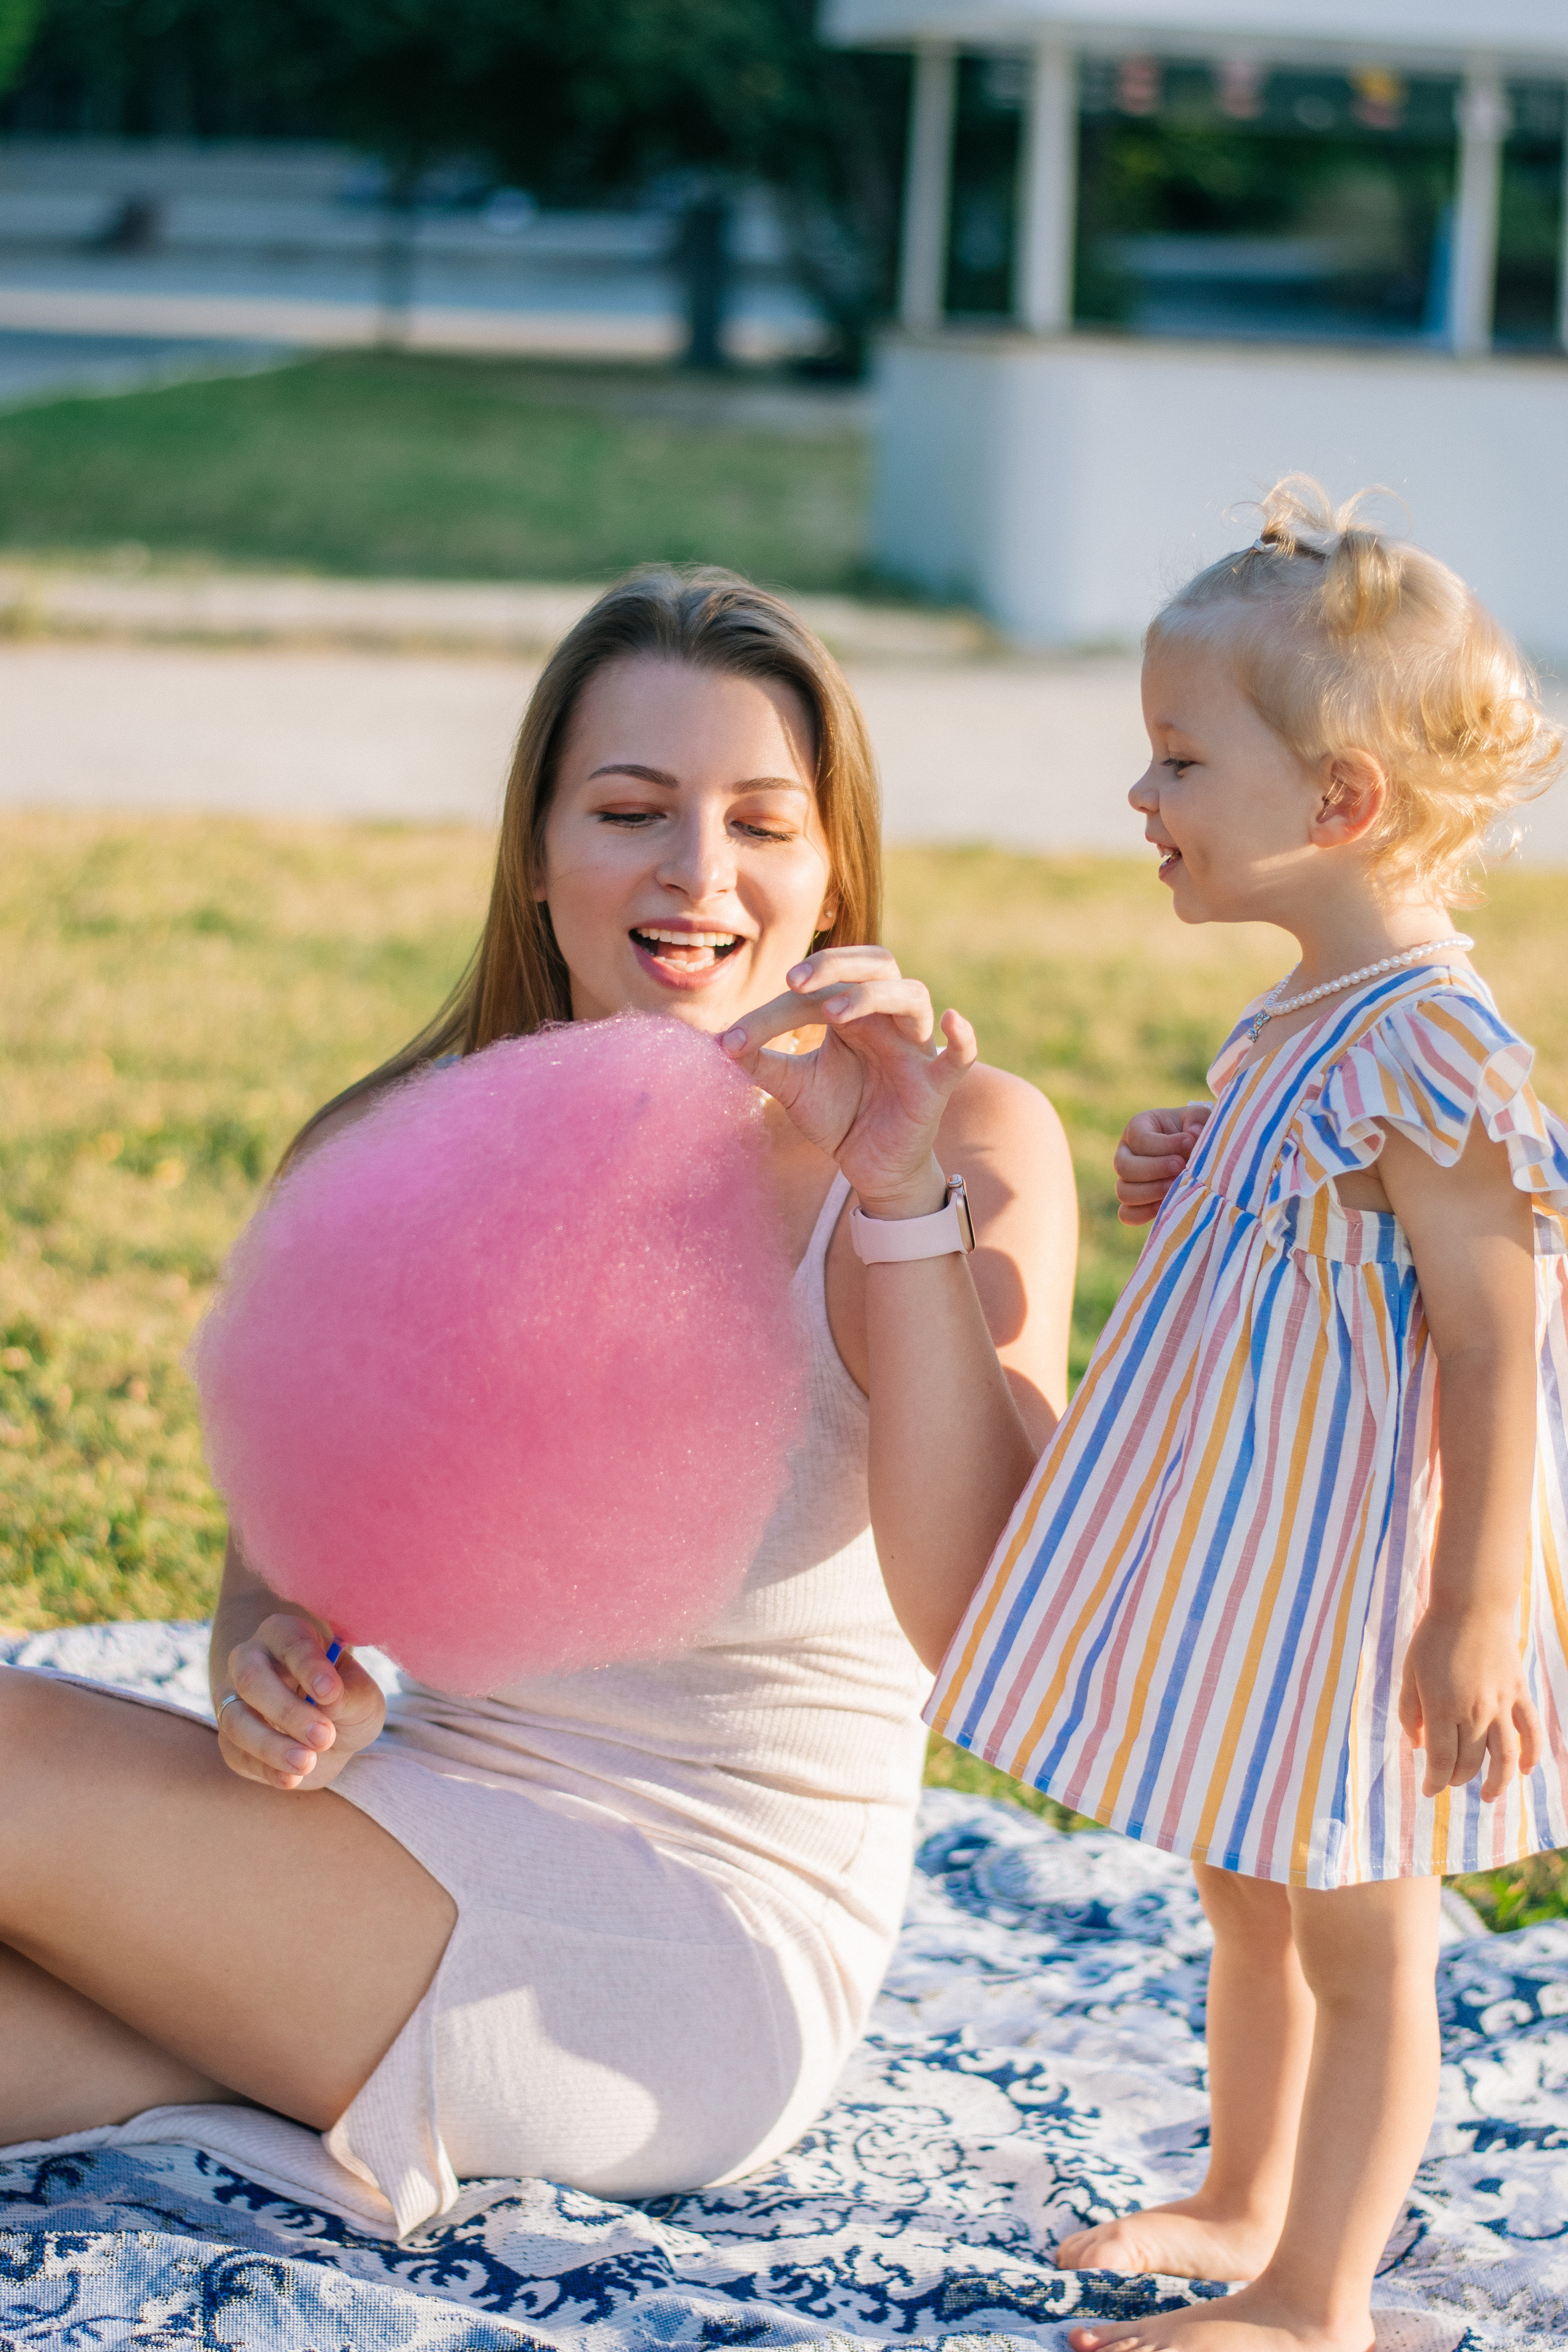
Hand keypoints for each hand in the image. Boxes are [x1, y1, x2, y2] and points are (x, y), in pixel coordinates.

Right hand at [217, 1613, 385, 1792]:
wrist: (330, 1734)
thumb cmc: (346, 1699)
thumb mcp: (362, 1694)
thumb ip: (350, 1694)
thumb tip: (326, 1702)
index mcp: (287, 1635)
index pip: (291, 1643)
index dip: (309, 1667)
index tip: (330, 1692)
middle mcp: (251, 1661)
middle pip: (251, 1679)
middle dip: (287, 1711)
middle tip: (324, 1737)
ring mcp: (234, 1700)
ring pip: (235, 1720)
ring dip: (271, 1745)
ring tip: (307, 1763)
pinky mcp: (231, 1740)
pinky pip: (236, 1753)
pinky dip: (264, 1768)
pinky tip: (292, 1778)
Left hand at [721, 946, 975, 1215]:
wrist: (870, 1168)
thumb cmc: (839, 1118)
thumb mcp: (794, 1089)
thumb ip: (763, 1064)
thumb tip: (717, 1043)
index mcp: (852, 1014)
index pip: (819, 990)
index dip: (775, 1008)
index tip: (734, 1036)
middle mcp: (886, 1020)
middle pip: (877, 963)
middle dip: (836, 965)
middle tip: (794, 982)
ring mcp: (914, 1049)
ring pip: (912, 996)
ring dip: (872, 996)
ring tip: (832, 1012)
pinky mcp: (934, 1085)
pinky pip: (961, 1056)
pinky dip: (962, 1038)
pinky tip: (951, 1020)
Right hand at [1114, 1104, 1210, 1225]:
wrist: (1194, 1152)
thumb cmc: (1194, 1131)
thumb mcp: (1198, 1119)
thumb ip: (1197, 1120)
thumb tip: (1192, 1135)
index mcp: (1137, 1128)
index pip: (1140, 1139)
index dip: (1164, 1144)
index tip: (1190, 1144)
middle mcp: (1125, 1154)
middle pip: (1123, 1167)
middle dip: (1154, 1169)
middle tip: (1180, 1167)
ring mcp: (1127, 1180)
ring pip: (1123, 1192)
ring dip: (1150, 1192)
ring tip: (1175, 1187)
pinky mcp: (1134, 1202)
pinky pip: (1126, 1214)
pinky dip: (1143, 1214)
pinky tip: (1166, 1205)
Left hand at [1398, 1604, 1542, 1802]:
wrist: (1472, 1607)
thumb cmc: (1433, 1640)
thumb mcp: (1409, 1675)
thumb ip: (1410, 1714)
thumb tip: (1418, 1746)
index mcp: (1442, 1707)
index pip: (1440, 1761)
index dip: (1434, 1781)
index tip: (1428, 1790)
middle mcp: (1474, 1711)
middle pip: (1468, 1762)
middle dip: (1455, 1778)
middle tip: (1448, 1780)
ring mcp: (1500, 1704)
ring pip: (1503, 1757)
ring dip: (1497, 1783)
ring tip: (1488, 1796)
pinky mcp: (1519, 1694)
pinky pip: (1530, 1732)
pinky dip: (1530, 1754)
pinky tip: (1524, 1770)